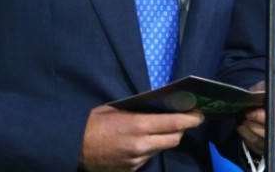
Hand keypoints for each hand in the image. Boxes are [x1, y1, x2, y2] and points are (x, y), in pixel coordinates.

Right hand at [79, 105, 204, 171]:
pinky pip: (148, 158)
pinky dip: (150, 149)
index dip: (190, 119)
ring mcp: (137, 160)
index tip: (200, 114)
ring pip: (161, 149)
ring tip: (161, 130)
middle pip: (174, 138)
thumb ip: (138, 111)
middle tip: (185, 121)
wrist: (74, 147)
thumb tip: (157, 108)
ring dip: (165, 140)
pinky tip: (142, 143)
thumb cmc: (93, 123)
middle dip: (181, 129)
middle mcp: (141, 145)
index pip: (174, 123)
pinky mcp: (131, 170)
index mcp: (138, 126)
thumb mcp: (116, 110)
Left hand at [236, 81, 274, 155]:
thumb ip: (268, 88)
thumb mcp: (263, 88)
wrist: (253, 112)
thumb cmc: (263, 98)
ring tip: (245, 120)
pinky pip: (267, 145)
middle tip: (252, 113)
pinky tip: (243, 128)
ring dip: (258, 128)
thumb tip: (274, 88)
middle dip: (270, 118)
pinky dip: (252, 136)